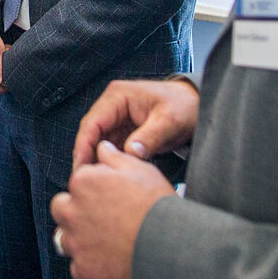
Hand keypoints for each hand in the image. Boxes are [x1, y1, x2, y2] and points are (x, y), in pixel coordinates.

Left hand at [50, 140, 175, 278]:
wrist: (168, 248)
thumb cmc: (156, 207)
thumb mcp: (140, 169)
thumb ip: (114, 156)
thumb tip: (102, 149)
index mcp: (83, 182)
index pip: (76, 183)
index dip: (92, 190)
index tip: (106, 198)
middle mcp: (72, 211)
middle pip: (61, 208)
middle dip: (75, 212)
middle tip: (101, 219)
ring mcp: (75, 243)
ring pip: (65, 239)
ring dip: (79, 239)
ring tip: (106, 242)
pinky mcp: (82, 270)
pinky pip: (78, 267)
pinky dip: (91, 266)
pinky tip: (110, 261)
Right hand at [71, 78, 198, 168]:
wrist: (196, 104)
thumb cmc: (183, 105)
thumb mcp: (169, 121)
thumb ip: (149, 137)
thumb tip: (130, 154)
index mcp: (118, 96)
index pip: (92, 122)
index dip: (83, 145)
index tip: (81, 167)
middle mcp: (113, 104)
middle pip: (91, 133)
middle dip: (87, 156)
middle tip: (84, 180)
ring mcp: (118, 117)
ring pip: (99, 142)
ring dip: (98, 160)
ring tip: (98, 182)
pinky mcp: (125, 129)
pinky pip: (112, 146)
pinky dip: (110, 160)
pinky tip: (111, 175)